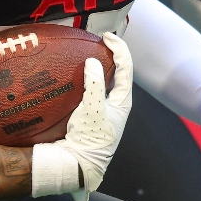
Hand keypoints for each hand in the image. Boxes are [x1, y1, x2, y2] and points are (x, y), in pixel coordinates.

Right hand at [32, 32, 131, 200]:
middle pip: (117, 72)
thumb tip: (92, 61)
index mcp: (122, 101)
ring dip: (97, 65)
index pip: (126, 67)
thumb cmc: (89, 138)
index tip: (106, 37)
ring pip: (103, 80)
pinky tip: (74, 74)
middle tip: (96, 41)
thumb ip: (94, 83)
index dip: (119, 49)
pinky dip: (85, 78)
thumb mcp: (93, 109)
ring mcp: (103, 108)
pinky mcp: (90, 112)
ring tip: (85, 52)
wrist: (77, 164)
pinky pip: (90, 89)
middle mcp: (115, 103)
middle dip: (109, 54)